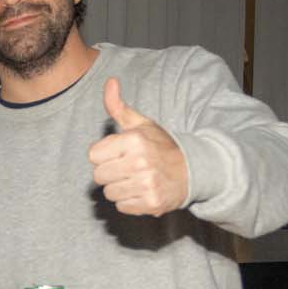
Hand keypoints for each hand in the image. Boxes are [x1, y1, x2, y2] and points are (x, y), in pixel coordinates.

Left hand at [88, 78, 187, 215]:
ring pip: (109, 193)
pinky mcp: (152, 203)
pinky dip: (130, 201)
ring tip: (135, 179)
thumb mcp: (141, 124)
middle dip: (110, 172)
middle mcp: (140, 162)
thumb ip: (119, 106)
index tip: (119, 153)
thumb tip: (110, 82)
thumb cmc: (162, 146)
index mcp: (134, 140)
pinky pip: (122, 206)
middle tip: (127, 167)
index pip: (93, 155)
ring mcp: (147, 184)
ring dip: (119, 187)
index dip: (104, 154)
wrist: (193, 170)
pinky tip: (142, 190)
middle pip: (99, 176)